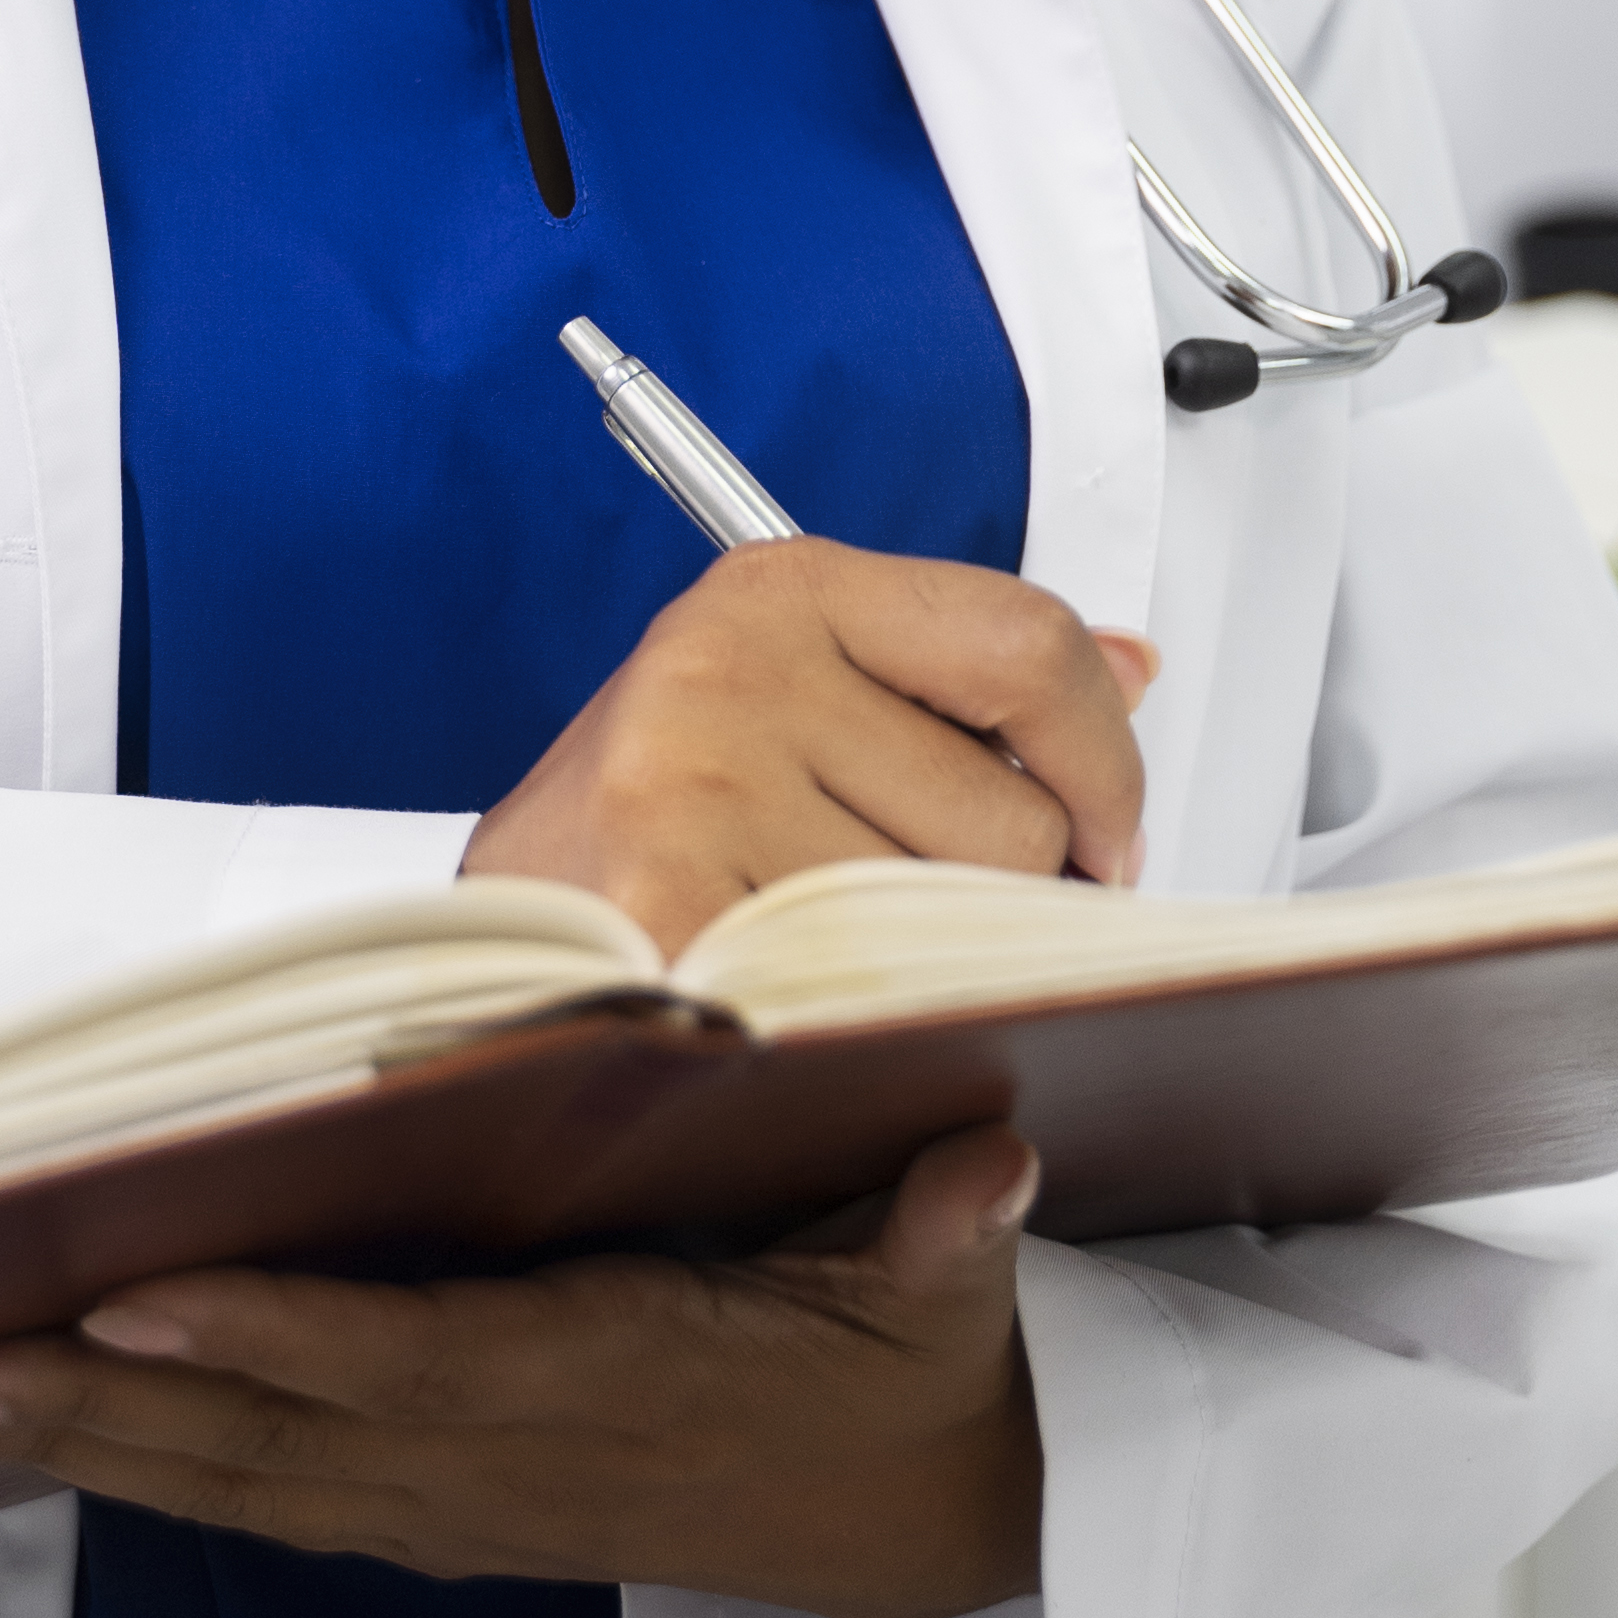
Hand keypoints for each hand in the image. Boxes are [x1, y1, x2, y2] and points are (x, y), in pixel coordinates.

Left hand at [0, 1123, 1047, 1617]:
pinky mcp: (455, 1518)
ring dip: (87, 1449)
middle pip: (278, 1440)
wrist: (937, 1515)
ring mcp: (475, 1504)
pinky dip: (154, 1470)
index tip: (137, 1291)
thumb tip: (981, 1169)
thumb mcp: (955, 1286)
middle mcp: (517, 1459)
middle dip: (96, 1406)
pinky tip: (49, 1439)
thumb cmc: (916, 1358)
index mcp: (616, 1377)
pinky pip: (275, 1502)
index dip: (276, 1337)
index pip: (416, 1362)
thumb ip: (948, 1233)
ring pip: (249, 1483)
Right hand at [459, 534, 1155, 952]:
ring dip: (932, 967)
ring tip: (832, 954)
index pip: (1029, 645)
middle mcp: (729, 670)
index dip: (1102, 761)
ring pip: (959, 918)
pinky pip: (875, 992)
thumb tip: (1130, 670)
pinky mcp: (674, 910)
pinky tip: (808, 1010)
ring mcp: (694, 787)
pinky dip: (869, 1025)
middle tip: (918, 918)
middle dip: (1008, 898)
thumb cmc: (658, 831)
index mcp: (778, 592)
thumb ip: (963, 684)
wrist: (486, 958)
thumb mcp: (804, 702)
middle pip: (1015, 813)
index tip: (1104, 830)